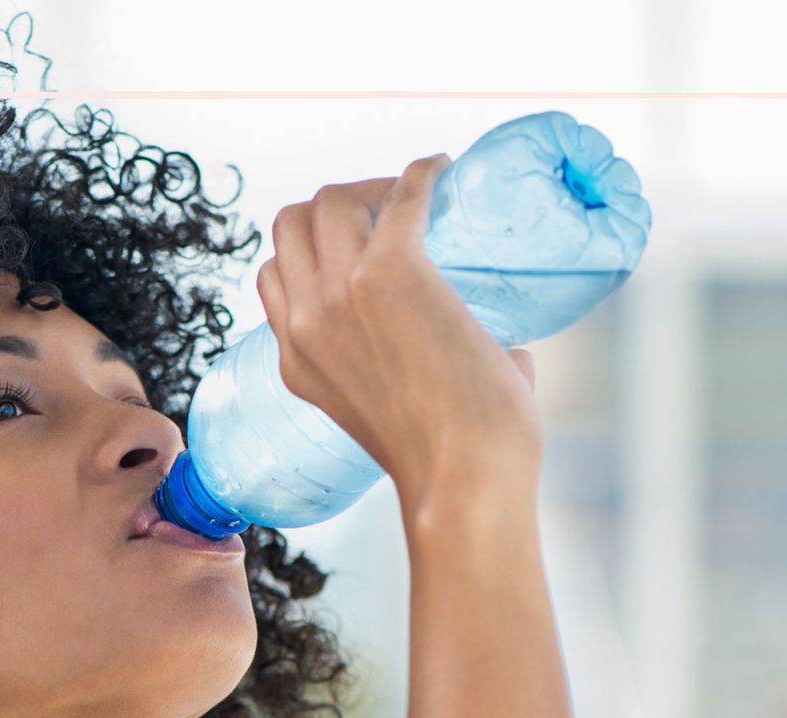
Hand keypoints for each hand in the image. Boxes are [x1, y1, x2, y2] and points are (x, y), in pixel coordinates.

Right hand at [254, 153, 541, 513]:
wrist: (464, 478)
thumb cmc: (453, 463)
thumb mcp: (393, 416)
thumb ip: (426, 380)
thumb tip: (510, 354)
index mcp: (297, 360)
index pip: (275, 274)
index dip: (313, 248)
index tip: (361, 242)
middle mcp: (305, 321)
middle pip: (293, 223)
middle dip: (335, 205)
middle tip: (389, 212)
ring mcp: (341, 294)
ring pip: (330, 199)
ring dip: (370, 186)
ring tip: (412, 193)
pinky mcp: (391, 272)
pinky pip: (400, 196)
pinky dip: (421, 175)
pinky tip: (441, 170)